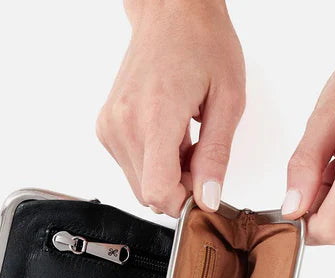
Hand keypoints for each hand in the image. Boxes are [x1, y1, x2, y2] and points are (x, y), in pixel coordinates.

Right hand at [97, 0, 244, 216]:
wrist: (171, 11)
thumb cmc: (202, 42)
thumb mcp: (228, 99)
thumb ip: (216, 155)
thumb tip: (208, 197)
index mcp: (155, 115)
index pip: (158, 192)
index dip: (183, 202)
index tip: (202, 190)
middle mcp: (124, 124)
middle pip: (148, 194)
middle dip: (178, 189)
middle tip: (201, 160)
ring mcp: (110, 127)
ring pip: (139, 184)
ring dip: (166, 176)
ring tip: (186, 141)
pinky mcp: (106, 128)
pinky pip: (131, 167)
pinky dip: (154, 162)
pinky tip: (169, 137)